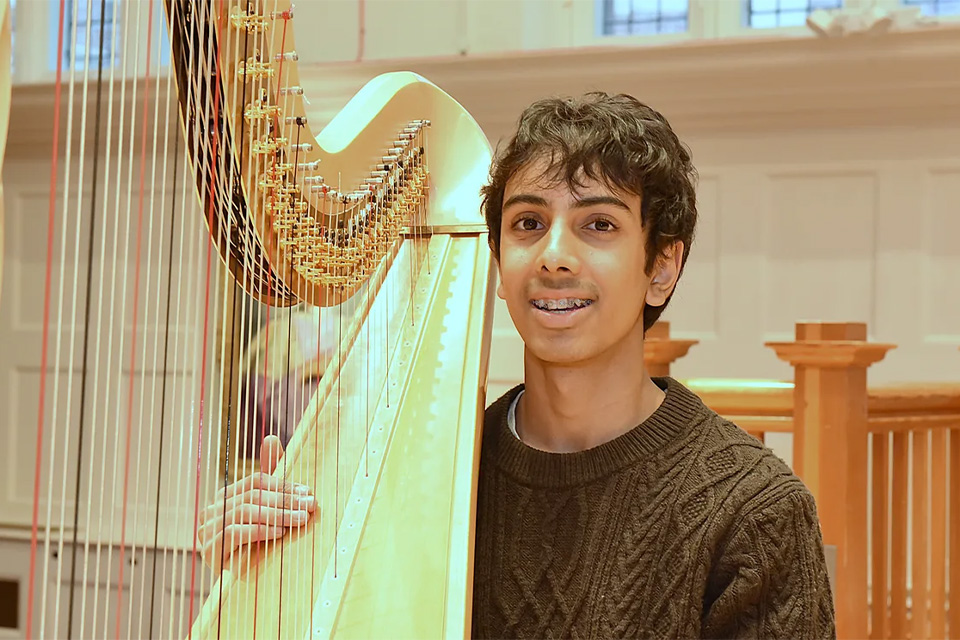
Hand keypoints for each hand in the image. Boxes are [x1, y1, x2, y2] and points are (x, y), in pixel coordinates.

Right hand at [197, 435, 315, 571]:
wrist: (245, 585)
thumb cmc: (258, 542)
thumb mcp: (268, 508)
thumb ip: (270, 474)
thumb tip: (271, 437)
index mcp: (226, 496)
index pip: (256, 481)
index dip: (283, 485)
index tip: (307, 492)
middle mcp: (213, 510)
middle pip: (252, 495)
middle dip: (285, 499)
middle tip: (309, 505)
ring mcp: (208, 530)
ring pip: (245, 512)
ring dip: (277, 514)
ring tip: (298, 519)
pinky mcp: (210, 550)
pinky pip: (234, 532)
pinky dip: (259, 530)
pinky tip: (278, 532)